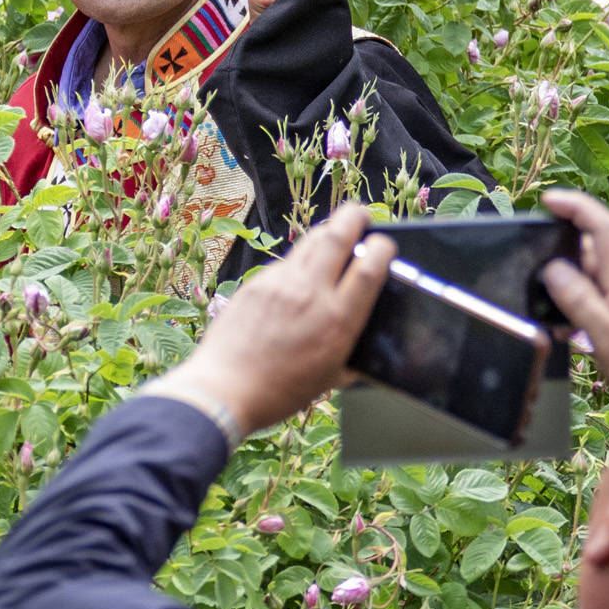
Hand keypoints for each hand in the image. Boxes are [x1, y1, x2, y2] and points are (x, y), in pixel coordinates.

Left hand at [150, 202, 393, 434]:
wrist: (224, 390)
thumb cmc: (278, 392)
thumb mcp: (329, 377)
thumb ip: (349, 351)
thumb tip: (363, 341)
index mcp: (337, 320)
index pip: (369, 267)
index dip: (381, 247)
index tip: (384, 245)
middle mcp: (310, 294)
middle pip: (339, 234)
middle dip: (355, 216)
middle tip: (360, 216)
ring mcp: (280, 284)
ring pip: (310, 241)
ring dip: (327, 233)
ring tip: (334, 237)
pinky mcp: (255, 283)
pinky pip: (284, 263)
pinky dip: (298, 262)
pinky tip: (297, 276)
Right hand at [537, 188, 608, 400]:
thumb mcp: (605, 337)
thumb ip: (579, 301)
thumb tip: (554, 268)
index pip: (602, 227)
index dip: (576, 207)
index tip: (548, 200)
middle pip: (595, 250)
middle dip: (563, 255)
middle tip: (537, 281)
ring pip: (598, 274)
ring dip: (573, 285)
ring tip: (557, 318)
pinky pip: (607, 292)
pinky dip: (587, 300)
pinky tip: (577, 328)